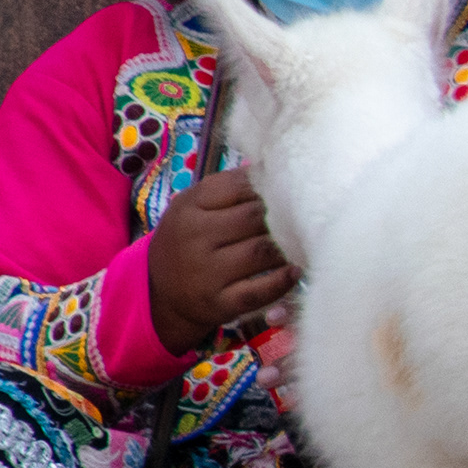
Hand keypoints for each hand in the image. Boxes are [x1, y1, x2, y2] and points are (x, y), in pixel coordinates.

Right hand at [146, 169, 292, 357]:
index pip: (241, 185)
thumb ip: (232, 186)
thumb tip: (278, 164)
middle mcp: (195, 237)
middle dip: (284, 216)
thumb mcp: (197, 205)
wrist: (160, 292)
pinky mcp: (219, 303)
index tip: (292, 187)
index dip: (272, 185)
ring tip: (304, 241)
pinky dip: (282, 280)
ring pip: (262, 252)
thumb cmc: (190, 239)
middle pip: (255, 218)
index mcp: (190, 205)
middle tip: (307, 216)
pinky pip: (260, 291)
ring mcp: (206, 272)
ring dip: (288, 246)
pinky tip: (295, 271)